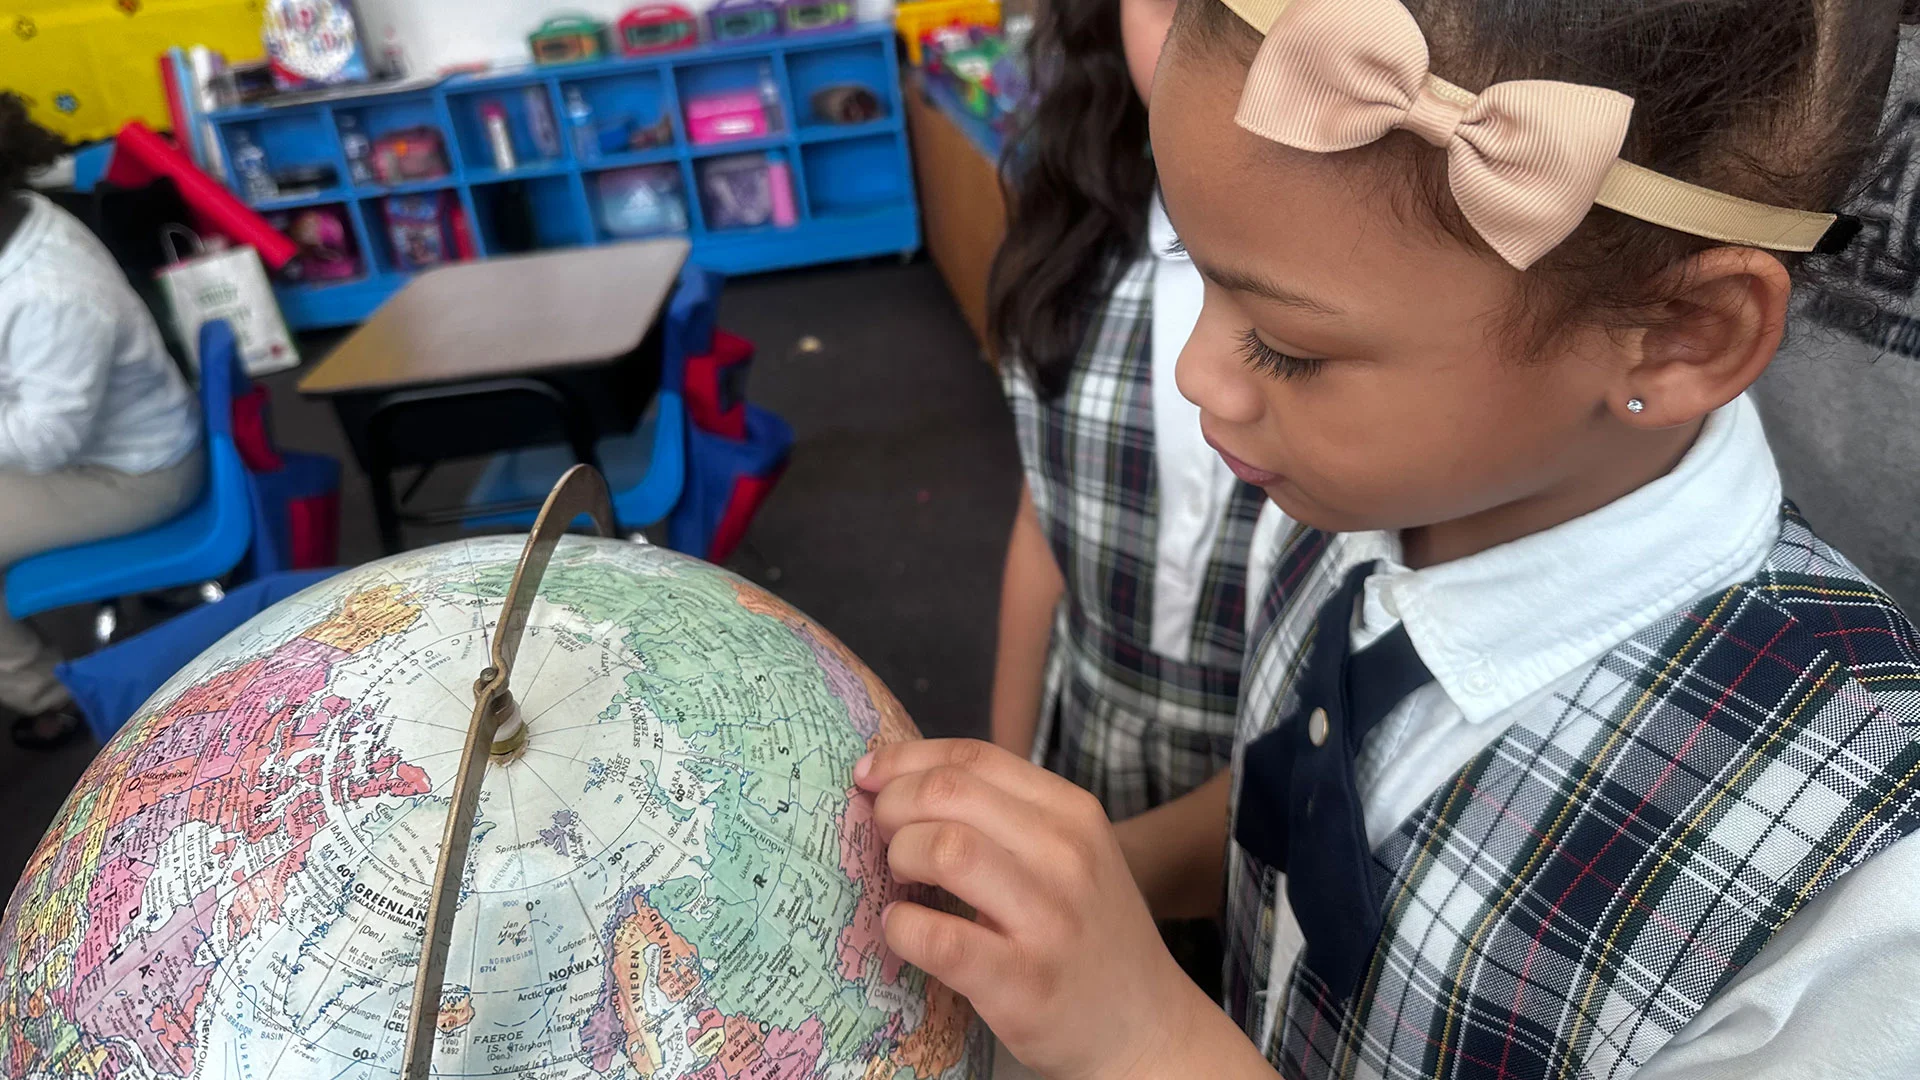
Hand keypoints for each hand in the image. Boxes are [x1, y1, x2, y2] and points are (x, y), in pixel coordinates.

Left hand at [854, 739, 1208, 1079]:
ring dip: (900, 856)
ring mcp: (1049, 918)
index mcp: (1072, 812)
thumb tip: (900, 780)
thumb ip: (1004, 816)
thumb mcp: (1069, 854)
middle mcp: (1067, 854)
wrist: (1146, 1027)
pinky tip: (902, 929)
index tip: (869, 775)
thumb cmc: (1089, 934)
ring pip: (945, 849)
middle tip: (881, 834)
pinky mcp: (1024, 981)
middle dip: (894, 804)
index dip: (906, 759)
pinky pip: (938, 937)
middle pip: (950, 792)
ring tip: (899, 879)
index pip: (973, 757)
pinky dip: (902, 927)